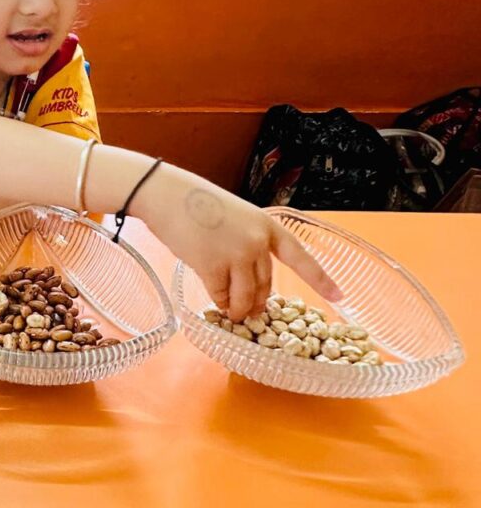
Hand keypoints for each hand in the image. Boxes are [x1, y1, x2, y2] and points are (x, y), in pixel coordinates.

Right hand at [137, 166, 341, 321]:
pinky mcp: (212, 266)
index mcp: (267, 225)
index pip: (300, 256)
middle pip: (266, 284)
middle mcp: (257, 241)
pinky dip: (219, 302)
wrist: (166, 194)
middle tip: (252, 312)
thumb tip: (244, 276)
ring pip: (246, 296)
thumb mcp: (234, 216)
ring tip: (233, 313)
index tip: (340, 297)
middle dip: (259, 302)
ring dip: (240, 309)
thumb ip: (246, 241)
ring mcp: (236, 254)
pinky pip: (221, 295)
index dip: (321, 280)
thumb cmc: (194, 202)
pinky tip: (216, 302)